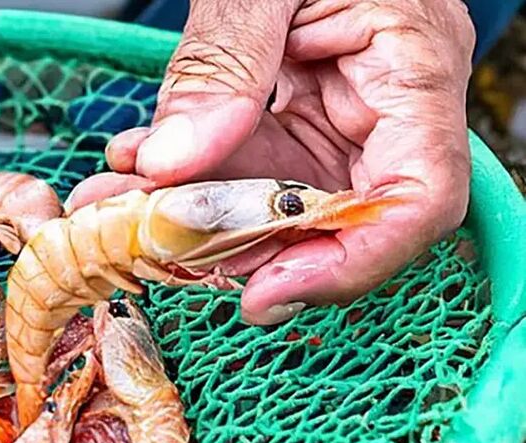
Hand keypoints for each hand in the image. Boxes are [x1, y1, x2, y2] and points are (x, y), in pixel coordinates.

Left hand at [70, 0, 474, 323]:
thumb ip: (224, 63)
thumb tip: (173, 163)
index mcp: (413, 68)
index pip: (417, 199)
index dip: (349, 263)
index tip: (264, 293)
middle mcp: (382, 110)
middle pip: (331, 220)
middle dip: (236, 247)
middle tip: (151, 248)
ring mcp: (334, 120)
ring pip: (270, 205)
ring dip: (189, 220)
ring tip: (113, 211)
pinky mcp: (290, 121)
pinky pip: (241, 172)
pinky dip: (183, 182)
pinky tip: (127, 174)